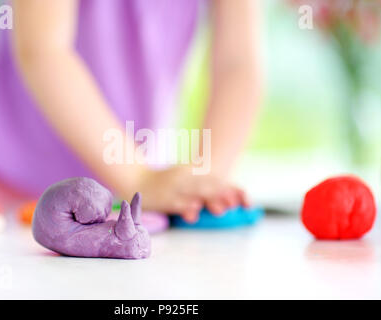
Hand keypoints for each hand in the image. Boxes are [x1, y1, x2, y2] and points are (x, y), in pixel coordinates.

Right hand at [133, 166, 248, 222]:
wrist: (135, 179)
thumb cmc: (163, 181)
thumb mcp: (183, 178)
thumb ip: (201, 186)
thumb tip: (222, 200)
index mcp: (190, 171)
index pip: (214, 179)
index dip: (230, 188)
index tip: (245, 198)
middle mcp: (184, 178)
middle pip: (208, 186)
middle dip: (223, 194)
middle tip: (236, 203)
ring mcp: (174, 188)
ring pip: (194, 193)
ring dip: (208, 200)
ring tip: (222, 208)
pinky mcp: (164, 199)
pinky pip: (176, 203)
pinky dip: (185, 206)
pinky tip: (194, 210)